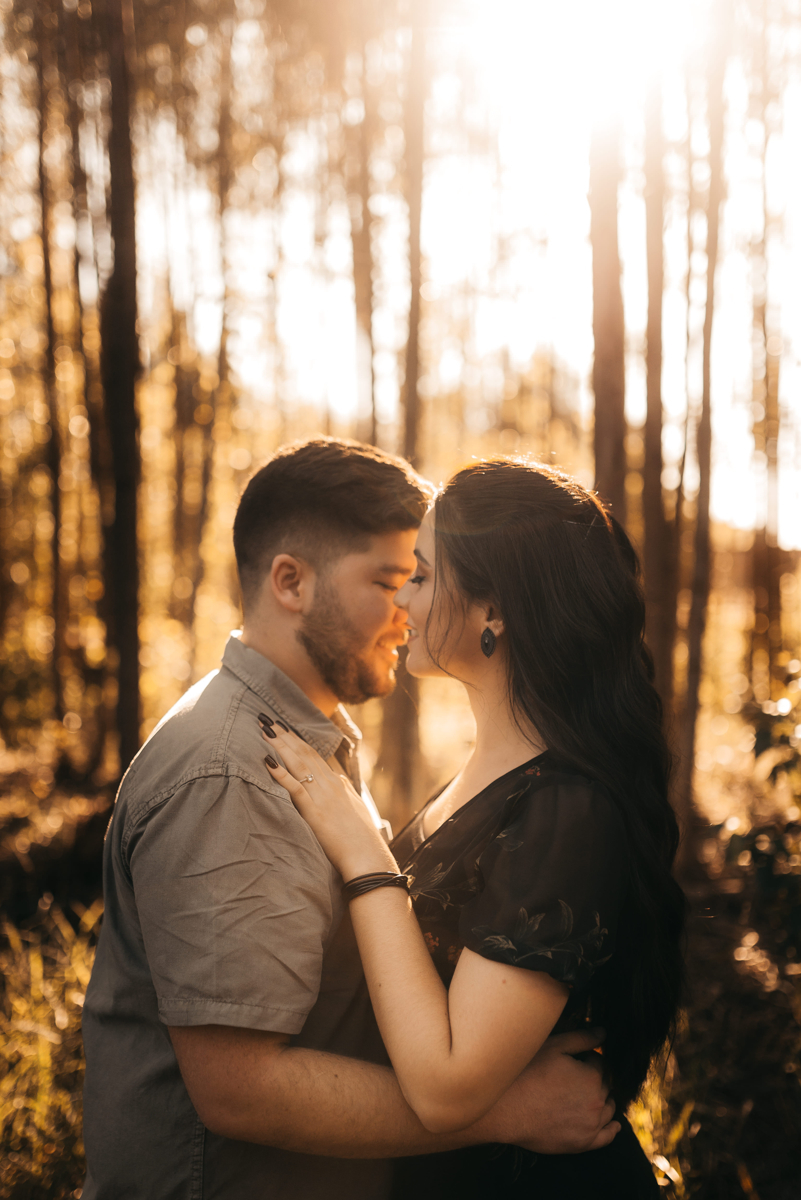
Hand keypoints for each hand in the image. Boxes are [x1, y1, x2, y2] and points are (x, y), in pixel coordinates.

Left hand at [262, 724, 396, 879]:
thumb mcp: (356, 808)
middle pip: (304, 753)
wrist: (367, 857)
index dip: (297, 740)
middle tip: (268, 720)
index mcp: (337, 784)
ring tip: (265, 731)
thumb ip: (345, 791)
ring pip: (298, 764)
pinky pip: (295, 788)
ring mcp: (322, 797)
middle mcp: (329, 785)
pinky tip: (268, 762)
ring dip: (280, 746)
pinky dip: (281, 774)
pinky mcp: (314, 812)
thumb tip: (338, 779)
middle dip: (285, 736)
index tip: (284, 729)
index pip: (314, 755)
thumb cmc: (362, 838)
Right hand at [474, 1029, 618, 1153]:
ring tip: (588, 1093)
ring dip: (603, 1098)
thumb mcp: (553, 1047)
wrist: (506, 1108)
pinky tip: (613, 1123)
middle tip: (576, 1075)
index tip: (576, 1058)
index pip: (601, 1062)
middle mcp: (597, 1102)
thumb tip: (603, 1033)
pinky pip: (606, 1137)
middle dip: (596, 1077)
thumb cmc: (527, 1073)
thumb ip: (582, 1038)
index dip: (589, 1057)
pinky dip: (612, 1128)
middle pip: (606, 1085)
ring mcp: (591, 1125)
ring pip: (609, 1108)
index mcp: (592, 1077)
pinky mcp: (582, 1143)